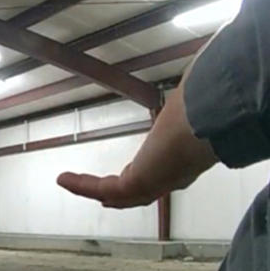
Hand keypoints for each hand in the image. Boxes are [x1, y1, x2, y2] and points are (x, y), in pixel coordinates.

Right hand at [56, 73, 215, 208]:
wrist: (206, 126)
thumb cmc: (204, 115)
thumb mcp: (192, 107)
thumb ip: (191, 99)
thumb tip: (199, 74)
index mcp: (182, 160)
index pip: (158, 173)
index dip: (141, 177)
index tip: (130, 175)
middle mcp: (168, 178)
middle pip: (134, 194)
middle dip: (116, 195)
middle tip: (100, 196)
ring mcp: (151, 185)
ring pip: (114, 194)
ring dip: (90, 189)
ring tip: (69, 182)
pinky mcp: (135, 185)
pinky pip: (101, 188)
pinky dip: (80, 185)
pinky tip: (62, 178)